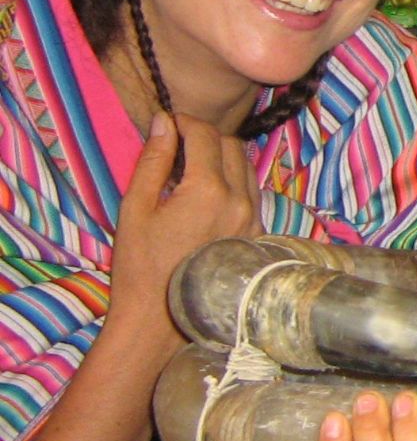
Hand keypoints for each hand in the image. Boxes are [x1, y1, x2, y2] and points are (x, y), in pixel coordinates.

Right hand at [111, 113, 257, 354]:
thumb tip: (164, 122)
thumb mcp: (136, 207)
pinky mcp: (257, 234)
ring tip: (189, 171)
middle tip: (175, 146)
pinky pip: (251, 192)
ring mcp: (254, 219)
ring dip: (221, 158)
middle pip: (232, 146)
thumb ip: (153, 160)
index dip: (184, 122)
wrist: (160, 318)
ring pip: (246, 167)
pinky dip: (232, 182)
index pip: (206, 135)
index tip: (167, 123)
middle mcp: (240, 201)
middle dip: (204, 137)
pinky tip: (205, 195)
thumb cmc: (140, 265)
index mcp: (210, 191)